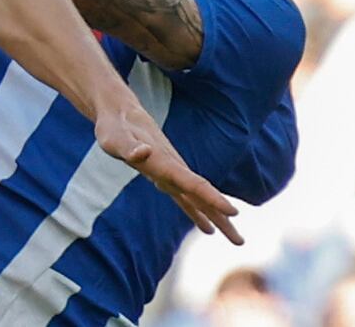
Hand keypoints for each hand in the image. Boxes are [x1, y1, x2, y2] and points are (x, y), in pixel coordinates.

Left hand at [94, 97, 243, 244]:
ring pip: (197, 199)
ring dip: (216, 218)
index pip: (193, 183)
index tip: (233, 212)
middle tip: (240, 241)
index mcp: (164, 163)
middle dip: (221, 217)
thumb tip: (144, 152)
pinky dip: (196, 212)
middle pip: (202, 196)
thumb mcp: (115, 139)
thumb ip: (129, 147)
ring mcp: (170, 173)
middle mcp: (172, 169)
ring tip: (236, 239)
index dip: (212, 198)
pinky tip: (206, 227)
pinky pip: (184, 197)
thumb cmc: (113, 128)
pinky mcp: (164, 175)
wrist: (120, 113)